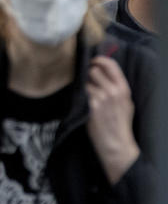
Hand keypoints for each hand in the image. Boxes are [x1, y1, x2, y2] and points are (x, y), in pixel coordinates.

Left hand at [86, 56, 139, 183]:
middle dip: (87, 74)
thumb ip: (117, 88)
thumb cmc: (119, 124)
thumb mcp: (125, 103)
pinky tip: (81, 102)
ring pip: (85, 82)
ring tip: (85, 94)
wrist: (115, 143)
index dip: (99, 60)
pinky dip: (78, 96)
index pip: (111, 65)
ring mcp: (102, 98)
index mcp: (124, 89)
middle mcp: (114, 91)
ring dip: (82, 86)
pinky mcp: (91, 106)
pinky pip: (81, 94)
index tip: (92, 61)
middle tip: (84, 79)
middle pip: (94, 71)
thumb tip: (104, 74)